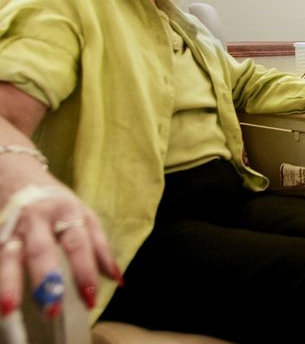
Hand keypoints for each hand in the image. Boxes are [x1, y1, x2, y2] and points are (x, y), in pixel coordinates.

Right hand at [0, 181, 120, 317]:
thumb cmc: (56, 201)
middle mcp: (38, 219)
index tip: (90, 298)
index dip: (85, 272)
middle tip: (53, 309)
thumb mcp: (82, 215)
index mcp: (67, 212)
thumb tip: (117, 278)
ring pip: (9, 255)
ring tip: (9, 307)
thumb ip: (99, 246)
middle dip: (48, 280)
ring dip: (10, 282)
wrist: (15, 172)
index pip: (79, 245)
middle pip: (42, 250)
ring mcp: (11, 225)